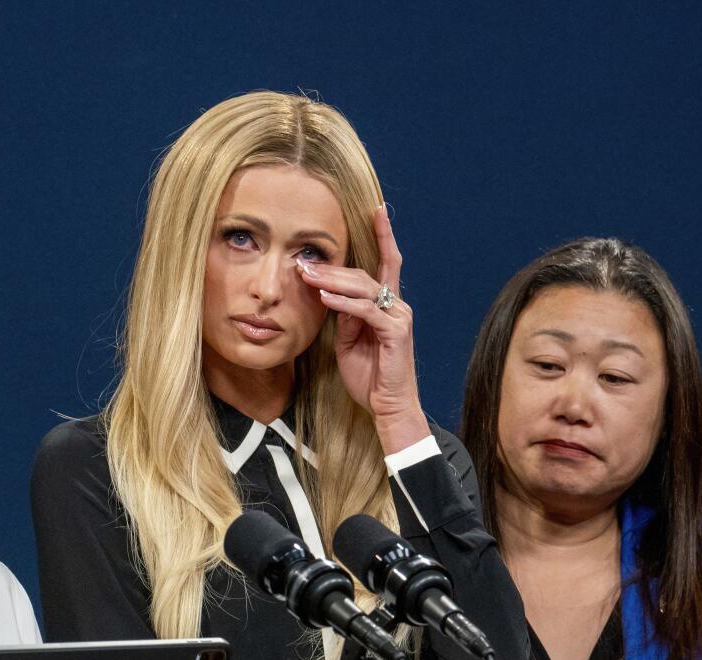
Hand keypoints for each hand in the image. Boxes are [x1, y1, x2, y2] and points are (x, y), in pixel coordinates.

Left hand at [296, 203, 429, 452]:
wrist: (388, 407)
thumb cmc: (369, 376)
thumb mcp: (348, 341)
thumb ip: (343, 316)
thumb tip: (327, 296)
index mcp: (387, 305)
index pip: (386, 262)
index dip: (383, 235)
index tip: (376, 209)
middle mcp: (397, 306)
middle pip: (363, 275)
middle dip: (332, 268)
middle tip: (302, 263)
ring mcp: (399, 318)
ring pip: (363, 289)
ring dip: (332, 282)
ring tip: (306, 276)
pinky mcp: (396, 333)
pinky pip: (366, 311)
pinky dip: (344, 304)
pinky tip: (325, 299)